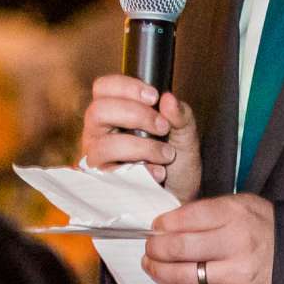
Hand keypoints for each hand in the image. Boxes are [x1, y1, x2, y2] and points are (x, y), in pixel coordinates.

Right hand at [81, 76, 202, 202]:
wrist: (178, 196)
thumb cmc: (176, 163)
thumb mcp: (185, 133)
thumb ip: (180, 114)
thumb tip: (168, 99)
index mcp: (113, 113)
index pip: (103, 88)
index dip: (126, 87)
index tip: (154, 97)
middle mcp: (99, 133)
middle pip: (98, 111)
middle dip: (136, 115)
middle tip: (162, 127)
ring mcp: (98, 158)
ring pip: (105, 145)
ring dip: (141, 147)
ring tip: (166, 154)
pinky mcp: (103, 183)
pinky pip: (113, 174)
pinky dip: (142, 171)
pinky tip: (158, 173)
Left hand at [143, 193, 275, 283]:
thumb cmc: (265, 230)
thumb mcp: (243, 206)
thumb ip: (208, 212)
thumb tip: (167, 224)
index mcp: (236, 213)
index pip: (185, 218)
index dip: (162, 224)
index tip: (155, 228)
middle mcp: (237, 243)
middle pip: (178, 248)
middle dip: (155, 248)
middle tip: (149, 249)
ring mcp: (238, 274)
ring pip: (184, 276)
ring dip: (161, 272)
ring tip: (153, 266)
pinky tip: (182, 281)